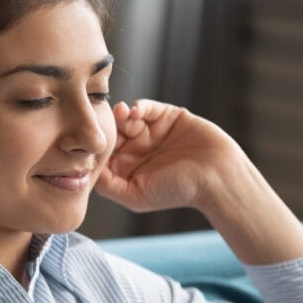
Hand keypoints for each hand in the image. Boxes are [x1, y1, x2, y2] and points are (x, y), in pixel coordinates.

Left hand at [96, 99, 244, 213]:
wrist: (216, 176)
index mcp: (127, 168)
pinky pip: (146, 107)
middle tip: (105, 122)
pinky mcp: (167, 116)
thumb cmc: (177, 191)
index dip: (95, 146)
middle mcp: (137, 149)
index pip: (103, 152)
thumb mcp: (135, 196)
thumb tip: (86, 171)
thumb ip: (108, 186)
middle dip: (107, 126)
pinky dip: (138, 106)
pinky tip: (135, 112)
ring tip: (122, 115)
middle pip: (113, 132)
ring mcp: (152, 132)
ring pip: (126, 118)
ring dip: (121, 115)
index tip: (90, 140)